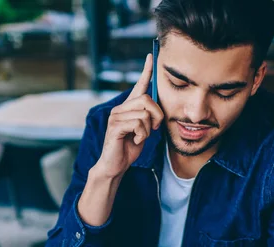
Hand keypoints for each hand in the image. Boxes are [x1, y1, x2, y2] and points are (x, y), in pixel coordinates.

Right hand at [94, 54, 163, 178]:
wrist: (116, 165)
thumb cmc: (129, 148)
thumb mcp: (144, 130)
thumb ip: (149, 117)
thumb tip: (157, 108)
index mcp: (128, 107)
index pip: (139, 85)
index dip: (146, 71)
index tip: (151, 55)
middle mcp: (120, 108)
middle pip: (147, 100)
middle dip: (157, 115)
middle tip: (155, 128)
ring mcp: (116, 116)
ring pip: (144, 113)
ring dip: (148, 129)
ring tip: (141, 136)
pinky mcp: (115, 126)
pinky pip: (138, 123)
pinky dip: (142, 134)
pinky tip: (135, 140)